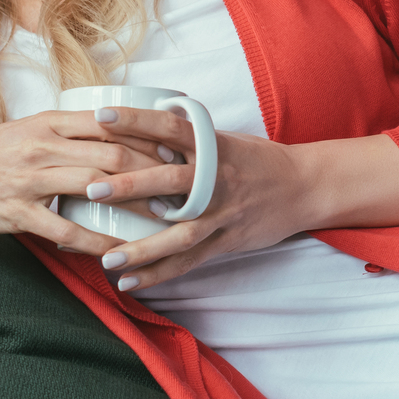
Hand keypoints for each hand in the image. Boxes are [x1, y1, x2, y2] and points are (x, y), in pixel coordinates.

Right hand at [0, 112, 168, 257]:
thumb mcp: (27, 130)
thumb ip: (68, 133)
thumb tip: (114, 137)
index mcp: (50, 122)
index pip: (113, 123)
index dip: (152, 137)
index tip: (181, 151)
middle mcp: (44, 145)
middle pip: (115, 153)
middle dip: (156, 171)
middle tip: (186, 189)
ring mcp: (30, 179)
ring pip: (97, 187)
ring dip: (136, 205)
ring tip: (166, 221)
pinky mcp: (16, 212)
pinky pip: (65, 229)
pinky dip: (96, 243)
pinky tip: (118, 254)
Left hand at [80, 107, 398, 291]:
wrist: (306, 186)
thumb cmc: (258, 160)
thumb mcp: (225, 139)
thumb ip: (186, 137)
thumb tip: (141, 122)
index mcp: (213, 146)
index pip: (170, 127)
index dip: (136, 120)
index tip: (100, 115)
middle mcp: (217, 179)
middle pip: (170, 180)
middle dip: (130, 186)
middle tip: (92, 187)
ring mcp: (224, 213)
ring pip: (180, 233)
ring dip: (143, 247)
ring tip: (106, 257)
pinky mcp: (229, 240)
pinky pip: (191, 261)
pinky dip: (160, 273)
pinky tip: (130, 282)